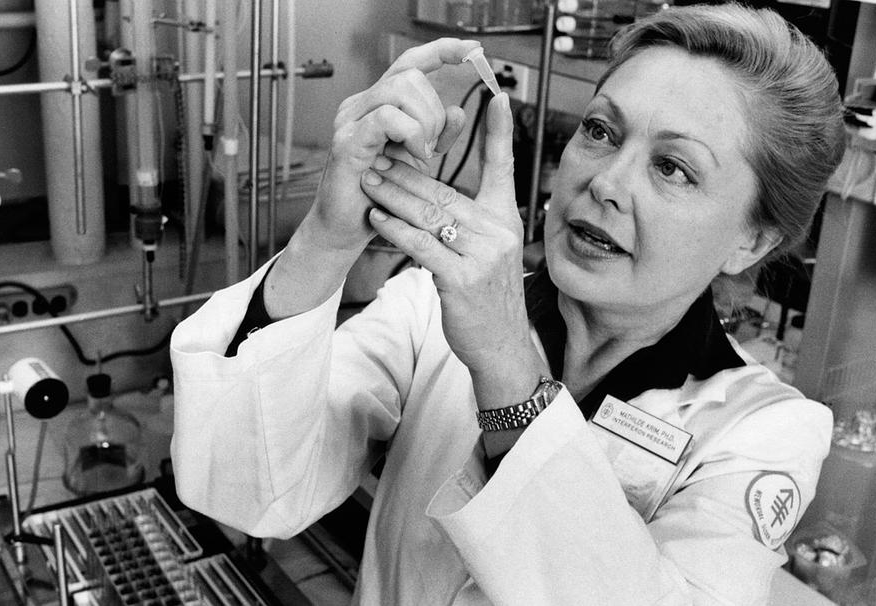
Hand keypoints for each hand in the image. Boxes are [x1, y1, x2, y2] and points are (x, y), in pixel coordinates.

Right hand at [305, 38, 476, 253]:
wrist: (346, 229)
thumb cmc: (379, 195)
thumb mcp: (419, 159)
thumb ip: (440, 134)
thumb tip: (459, 111)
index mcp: (378, 104)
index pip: (411, 63)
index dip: (442, 51)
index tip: (472, 51)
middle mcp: (361, 105)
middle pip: (410, 75)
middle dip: (434, 109)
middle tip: (433, 146)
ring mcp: (350, 121)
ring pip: (399, 90)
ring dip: (425, 122)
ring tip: (422, 153)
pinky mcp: (347, 142)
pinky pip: (386, 118)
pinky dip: (410, 134)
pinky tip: (413, 156)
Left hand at [360, 93, 546, 406]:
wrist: (498, 344)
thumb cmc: (485, 297)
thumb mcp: (489, 251)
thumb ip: (470, 220)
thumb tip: (437, 194)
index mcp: (506, 220)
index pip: (504, 167)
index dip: (499, 132)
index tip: (495, 96)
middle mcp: (498, 233)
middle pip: (446, 191)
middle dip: (408, 173)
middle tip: (378, 154)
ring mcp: (482, 256)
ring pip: (430, 215)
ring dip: (394, 196)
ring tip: (369, 180)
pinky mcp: (462, 279)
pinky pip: (422, 246)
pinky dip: (396, 230)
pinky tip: (377, 217)